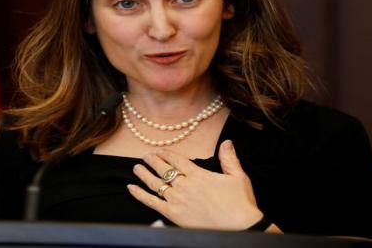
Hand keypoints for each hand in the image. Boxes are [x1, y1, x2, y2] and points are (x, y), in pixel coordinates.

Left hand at [128, 140, 262, 229]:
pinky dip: (140, 195)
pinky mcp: (173, 214)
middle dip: (153, 161)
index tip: (159, 150)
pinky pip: (152, 202)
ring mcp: (177, 200)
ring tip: (136, 168)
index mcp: (198, 175)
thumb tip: (227, 142)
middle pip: (164, 169)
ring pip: (156, 184)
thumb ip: (229, 159)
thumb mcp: (238, 177)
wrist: (240, 227)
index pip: (177, 160)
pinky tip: (132, 188)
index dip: (166, 154)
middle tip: (145, 156)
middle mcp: (185, 185)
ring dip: (144, 174)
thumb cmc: (240, 203)